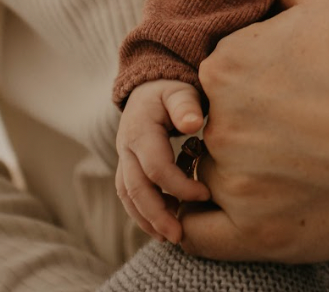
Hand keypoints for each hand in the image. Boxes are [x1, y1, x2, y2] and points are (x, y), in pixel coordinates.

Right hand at [114, 79, 211, 243]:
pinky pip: (128, 196)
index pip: (156, 167)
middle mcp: (126, 147)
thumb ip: (185, 106)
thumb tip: (192, 124)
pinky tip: (161, 227)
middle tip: (179, 235)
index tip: (206, 194)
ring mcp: (123, 159)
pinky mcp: (126, 169)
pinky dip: (142, 214)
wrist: (148, 90)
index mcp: (140, 130)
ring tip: (169, 237)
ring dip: (146, 220)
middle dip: (157, 214)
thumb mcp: (180, 92)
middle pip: (135, 188)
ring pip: (128, 196)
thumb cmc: (171, 93)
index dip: (179, 185)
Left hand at [177, 0, 328, 261]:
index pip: (221, 75)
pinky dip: (209, 225)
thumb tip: (272, 7)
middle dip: (251, 124)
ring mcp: (240, 186)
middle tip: (308, 125)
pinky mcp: (262, 237)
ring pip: (214, 178)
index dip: (259, 78)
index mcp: (228, 65)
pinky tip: (249, 209)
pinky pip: (201, 239)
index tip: (300, 87)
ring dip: (244, 171)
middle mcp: (222, 126)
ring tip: (304, 164)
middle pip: (216, 126)